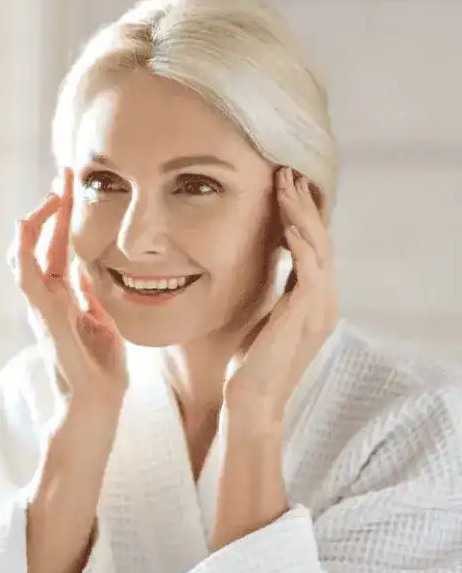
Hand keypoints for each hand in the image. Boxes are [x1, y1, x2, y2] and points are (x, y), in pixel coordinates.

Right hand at [9, 168, 126, 412]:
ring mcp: (41, 306)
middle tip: (64, 174)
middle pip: (38, 241)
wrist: (97, 402)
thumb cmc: (99, 366)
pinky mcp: (44, 317)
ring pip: (24, 255)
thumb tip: (85, 268)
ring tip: (52, 194)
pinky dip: (23, 251)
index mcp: (61, 294)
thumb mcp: (100, 317)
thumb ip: (88, 293)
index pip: (55, 245)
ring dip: (36, 221)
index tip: (72, 183)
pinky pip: (26, 279)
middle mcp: (46, 296)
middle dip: (50, 206)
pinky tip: (26, 227)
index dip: (61, 214)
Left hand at [224, 167, 337, 427]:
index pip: (314, 246)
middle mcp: (322, 302)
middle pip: (321, 240)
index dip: (302, 214)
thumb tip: (261, 264)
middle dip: (304, 204)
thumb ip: (271, 292)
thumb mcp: (262, 317)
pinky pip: (309, 274)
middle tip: (289, 172)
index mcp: (313, 300)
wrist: (251, 401)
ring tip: (286, 186)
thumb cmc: (249, 362)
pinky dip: (301, 247)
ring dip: (301, 215)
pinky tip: (287, 227)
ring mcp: (317, 310)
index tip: (287, 185)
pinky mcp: (304, 319)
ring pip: (318, 250)